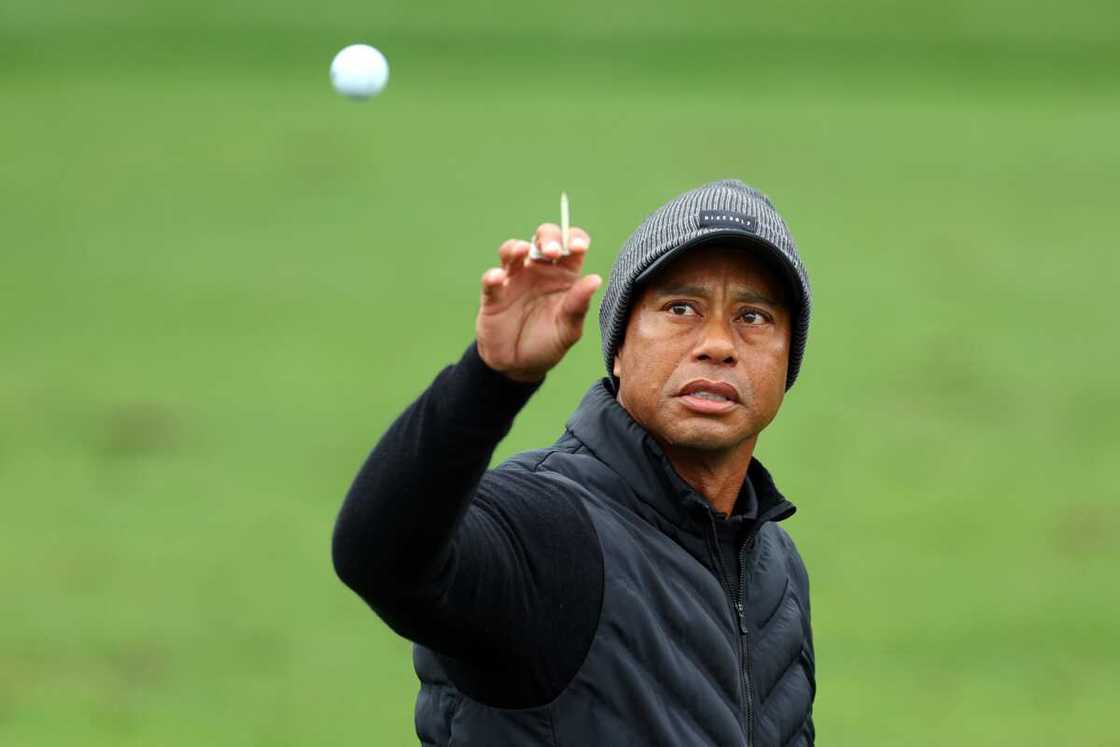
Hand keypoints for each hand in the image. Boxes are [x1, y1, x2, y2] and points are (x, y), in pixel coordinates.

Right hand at [476, 223, 601, 382]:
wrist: (519, 366)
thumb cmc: (549, 343)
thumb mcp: (568, 329)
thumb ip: (579, 304)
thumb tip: (596, 279)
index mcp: (564, 275)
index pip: (572, 245)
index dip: (576, 239)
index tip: (579, 247)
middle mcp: (540, 270)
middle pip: (543, 239)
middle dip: (548, 238)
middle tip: (552, 251)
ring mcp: (515, 279)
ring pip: (512, 250)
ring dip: (516, 247)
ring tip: (522, 250)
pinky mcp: (493, 294)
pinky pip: (491, 280)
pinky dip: (493, 276)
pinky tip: (497, 278)